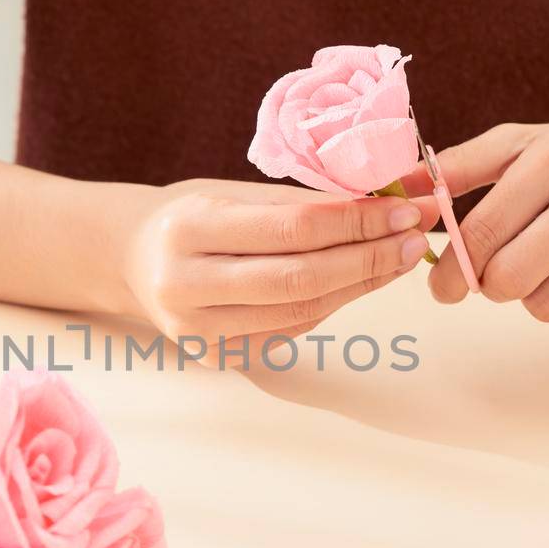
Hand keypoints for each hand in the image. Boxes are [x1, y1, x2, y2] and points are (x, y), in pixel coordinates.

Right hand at [120, 178, 436, 352]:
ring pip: (302, 312)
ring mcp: (199, 329)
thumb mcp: (233, 192)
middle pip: (301, 278)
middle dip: (369, 257)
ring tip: (399, 256)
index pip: (292, 228)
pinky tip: (360, 280)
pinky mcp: (216, 355)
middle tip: (416, 236)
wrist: (132, 260)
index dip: (356, 221)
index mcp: (189, 229)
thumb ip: (301, 201)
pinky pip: (291, 330)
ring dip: (361, 283)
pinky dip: (333, 304)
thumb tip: (386, 199)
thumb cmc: (192, 217)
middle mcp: (187, 284)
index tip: (403, 208)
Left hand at [424, 122, 548, 339]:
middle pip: (510, 278)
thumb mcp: (529, 145)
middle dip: (494, 287)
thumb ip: (460, 166)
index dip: (451, 270)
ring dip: (537, 301)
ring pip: (547, 307)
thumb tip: (396, 187)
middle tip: (504, 277)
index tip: (443, 286)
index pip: (481, 231)